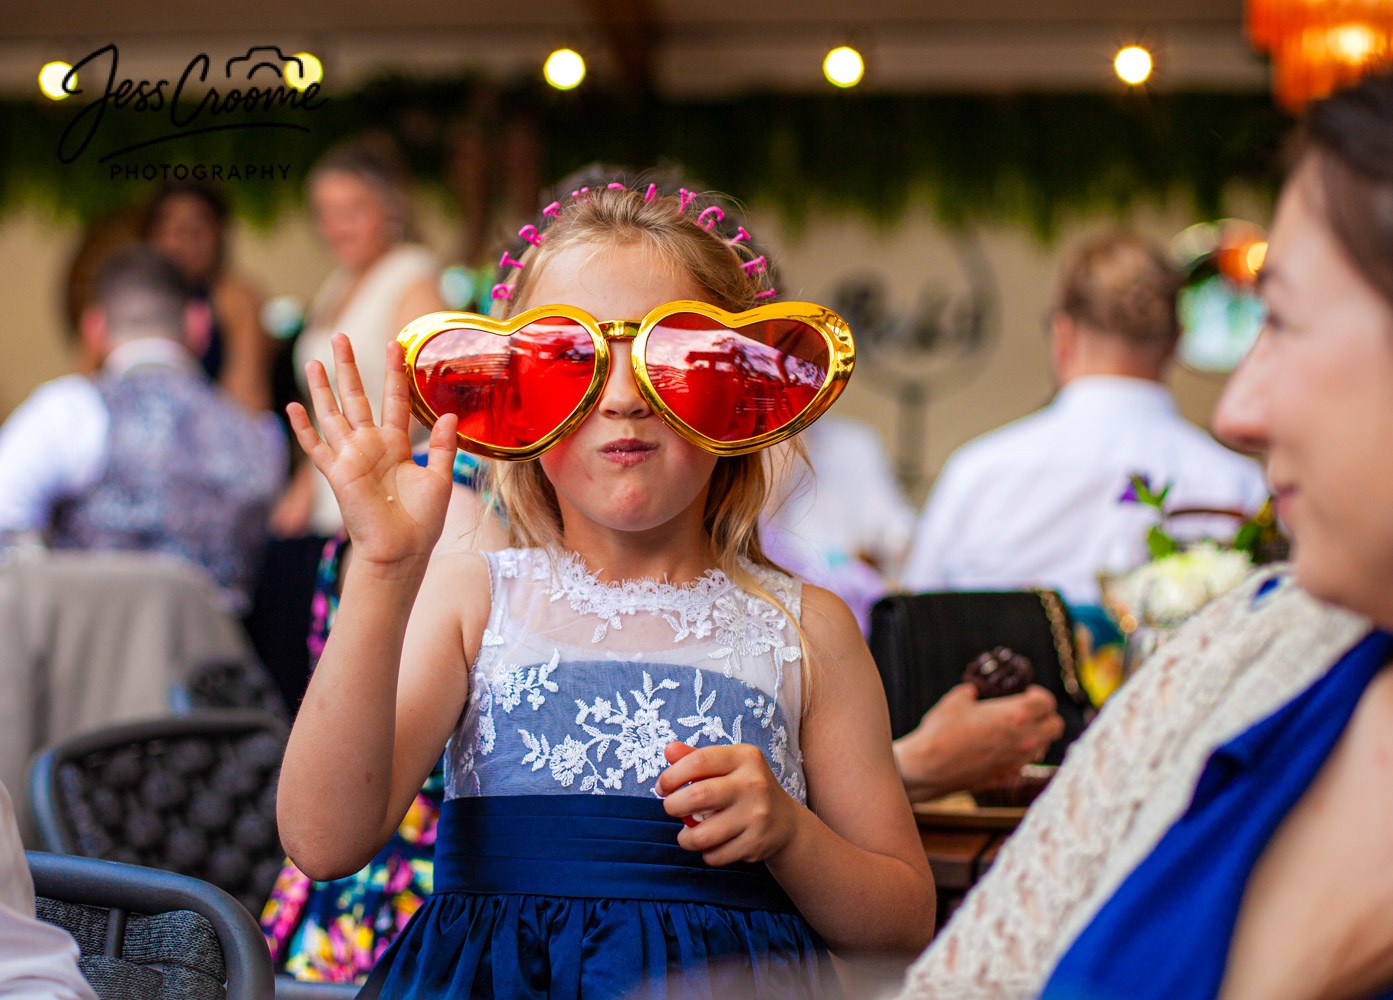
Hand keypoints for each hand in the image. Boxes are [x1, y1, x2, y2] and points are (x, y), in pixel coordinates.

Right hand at [287, 334, 457, 569]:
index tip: (396, 345)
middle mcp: (371, 446)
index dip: (394, 374)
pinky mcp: (336, 473)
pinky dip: (303, 428)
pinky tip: (291, 407)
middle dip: (348, 367)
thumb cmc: (422, 520)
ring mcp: (351, 457)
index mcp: (397, 445)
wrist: (402, 550)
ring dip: (322, 389)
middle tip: (340, 336)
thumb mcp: (440, 478)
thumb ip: (444, 445)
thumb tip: (451, 414)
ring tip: (314, 361)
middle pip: (357, 398)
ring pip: (332, 414)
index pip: (393, 400)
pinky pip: (316, 447)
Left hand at [655, 741, 799, 866]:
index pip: (699, 761)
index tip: (663, 787)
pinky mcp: (756, 844)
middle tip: (671, 808)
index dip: (672, 775)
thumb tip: (668, 750)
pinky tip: (712, 844)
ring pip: (702, 834)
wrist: (786, 823)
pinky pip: (715, 855)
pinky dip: (705, 854)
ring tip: (687, 834)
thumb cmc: (746, 788)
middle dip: (673, 806)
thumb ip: (696, 756)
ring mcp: (757, 815)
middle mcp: (753, 784)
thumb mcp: (728, 765)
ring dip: (685, 838)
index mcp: (745, 757)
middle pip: (698, 796)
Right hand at [893, 683, 1063, 802]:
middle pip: (1056, 726)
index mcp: (1016, 714)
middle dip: (1047, 716)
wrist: (928, 767)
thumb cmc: (941, 730)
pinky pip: (1024, 764)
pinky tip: (1001, 750)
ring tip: (1015, 731)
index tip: (1029, 693)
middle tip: (1031, 712)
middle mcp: (1025, 739)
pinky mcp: (1007, 777)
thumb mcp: (956, 700)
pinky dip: (1019, 755)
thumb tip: (974, 693)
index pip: (1048, 703)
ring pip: (1043, 747)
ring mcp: (1018, 761)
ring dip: (1035, 737)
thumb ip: (971, 693)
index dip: (1040, 695)